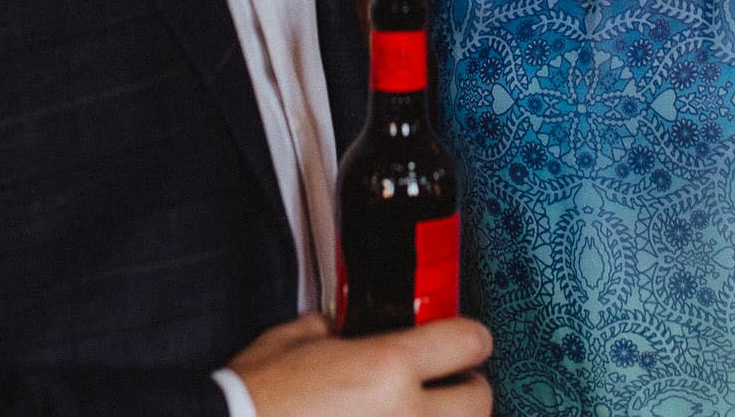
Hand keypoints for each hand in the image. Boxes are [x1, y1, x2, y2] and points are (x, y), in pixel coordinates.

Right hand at [229, 312, 491, 415]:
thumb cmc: (255, 398)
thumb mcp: (291, 341)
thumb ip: (328, 328)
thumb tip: (338, 326)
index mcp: (388, 366)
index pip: (469, 342)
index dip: (471, 337)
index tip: (463, 342)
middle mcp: (406, 415)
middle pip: (479, 401)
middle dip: (467, 389)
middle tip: (446, 386)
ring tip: (418, 414)